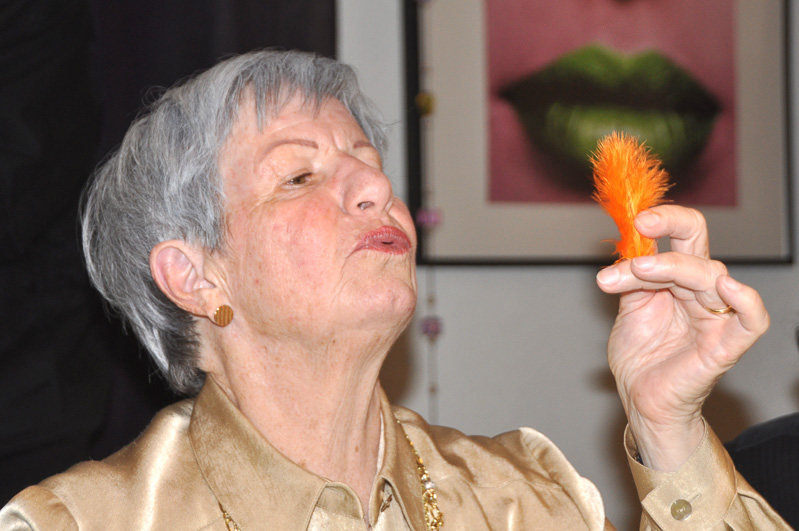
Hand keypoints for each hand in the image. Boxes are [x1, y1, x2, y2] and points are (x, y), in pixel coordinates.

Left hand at [596, 205, 768, 470]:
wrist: (639, 399)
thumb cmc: (640, 356)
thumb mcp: (628, 307)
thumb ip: (631, 277)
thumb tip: (624, 244)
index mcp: (679, 279)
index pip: (686, 235)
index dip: (667, 219)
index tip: (638, 218)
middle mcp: (701, 293)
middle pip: (698, 249)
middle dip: (671, 230)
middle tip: (639, 230)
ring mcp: (714, 318)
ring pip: (711, 276)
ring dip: (672, 267)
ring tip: (637, 271)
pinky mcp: (724, 346)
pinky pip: (751, 321)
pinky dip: (746, 302)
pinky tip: (726, 287)